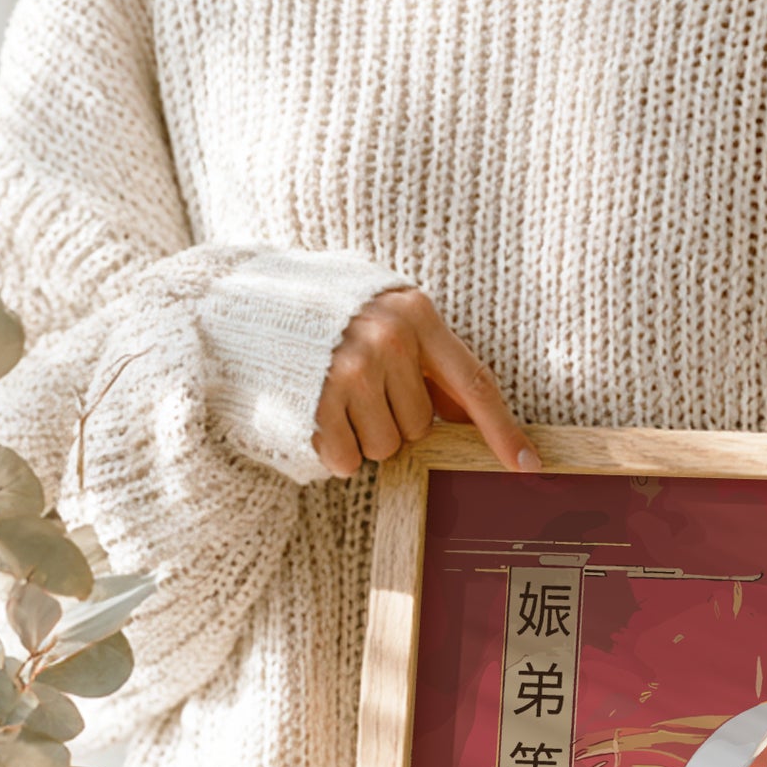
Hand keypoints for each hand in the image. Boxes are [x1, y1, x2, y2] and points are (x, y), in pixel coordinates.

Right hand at [314, 287, 539, 477]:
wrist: (237, 302)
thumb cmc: (320, 313)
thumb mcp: (382, 315)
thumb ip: (426, 359)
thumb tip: (467, 414)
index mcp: (415, 314)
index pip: (475, 383)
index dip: (503, 430)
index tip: (529, 465)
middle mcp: (389, 341)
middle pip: (421, 426)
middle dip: (393, 420)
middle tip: (356, 389)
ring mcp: (351, 372)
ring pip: (386, 448)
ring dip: (362, 436)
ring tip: (331, 397)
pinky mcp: (317, 404)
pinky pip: (348, 460)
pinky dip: (334, 450)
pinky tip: (314, 414)